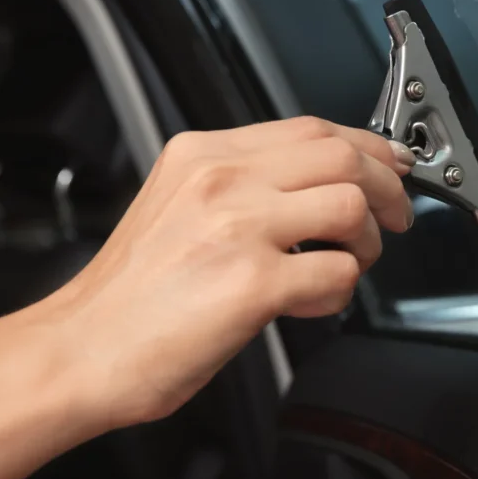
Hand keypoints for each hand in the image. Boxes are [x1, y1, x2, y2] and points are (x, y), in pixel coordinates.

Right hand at [37, 117, 414, 428]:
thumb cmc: (131, 293)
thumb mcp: (177, 205)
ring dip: (369, 241)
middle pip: (341, 156)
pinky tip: (314, 302)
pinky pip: (337, 274)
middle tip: (395, 217)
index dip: (366, 146)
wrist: (82, 350)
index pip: (310, 129)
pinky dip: (341, 292)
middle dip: (387, 188)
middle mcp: (221, 180)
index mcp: (203, 156)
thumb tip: (317, 183)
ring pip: (350, 206)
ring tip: (348, 264)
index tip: (390, 164)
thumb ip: (243, 185)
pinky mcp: (252, 283)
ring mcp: (238, 228)